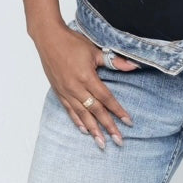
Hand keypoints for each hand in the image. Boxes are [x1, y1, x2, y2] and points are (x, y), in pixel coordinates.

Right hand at [32, 22, 140, 148]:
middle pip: (96, 111)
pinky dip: (77, 122)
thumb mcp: (95, 50)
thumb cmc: (72, 42)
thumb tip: (134, 65)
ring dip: (93, 130)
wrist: (49, 39)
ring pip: (82, 115)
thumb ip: (114, 61)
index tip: (128, 122)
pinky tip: (84, 130)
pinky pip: (69, 111)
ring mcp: (66, 92)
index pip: (106, 98)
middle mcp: (76, 88)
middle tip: (119, 141)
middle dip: (108, 127)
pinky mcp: (59, 92)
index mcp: (87, 77)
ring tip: (102, 143)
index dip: (118, 111)